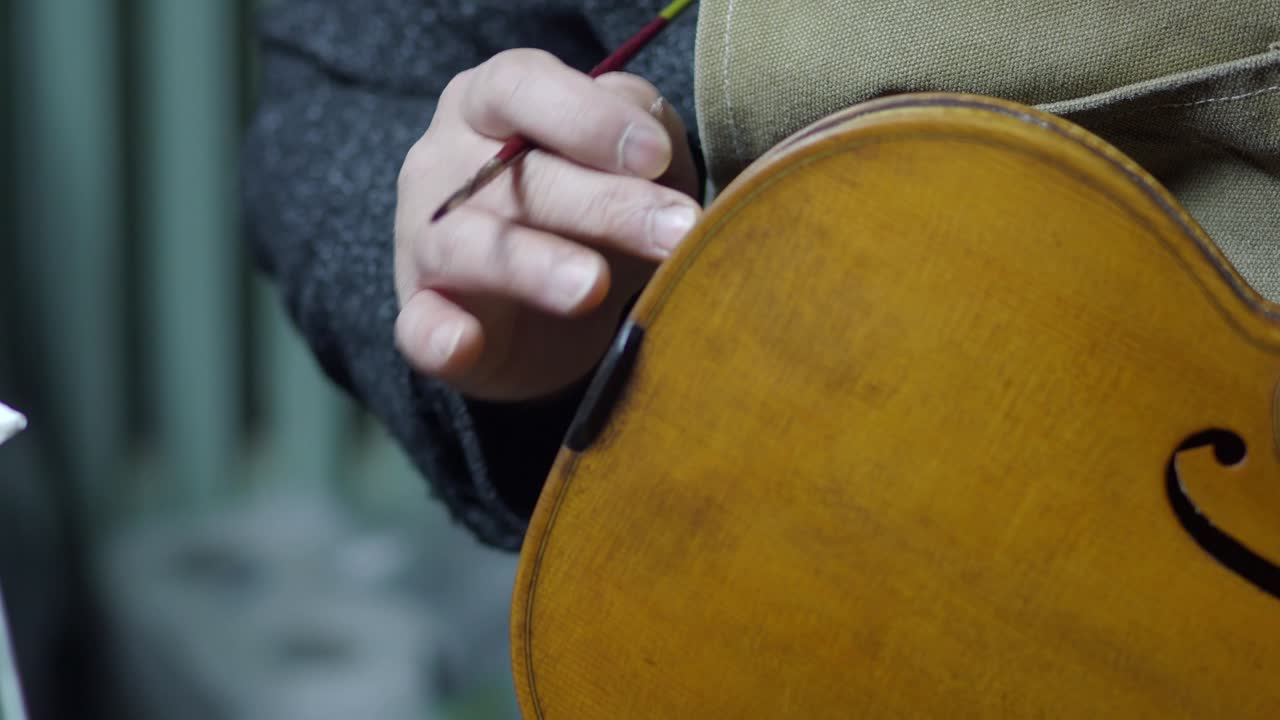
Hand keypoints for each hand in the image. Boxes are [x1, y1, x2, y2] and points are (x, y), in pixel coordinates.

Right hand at [394, 49, 701, 402]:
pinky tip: (463, 342)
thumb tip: (655, 144)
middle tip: (676, 232)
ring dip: (530, 265)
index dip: (588, 118)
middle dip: (602, 203)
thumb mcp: (632, 161)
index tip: (656, 155)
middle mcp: (444, 162)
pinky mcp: (423, 315)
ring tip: (592, 286)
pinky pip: (419, 326)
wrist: (552, 309)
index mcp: (489, 103)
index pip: (521, 87)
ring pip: (465, 245)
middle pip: (510, 172)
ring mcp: (424, 240)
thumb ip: (646, 133)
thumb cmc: (592, 209)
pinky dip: (437, 335)